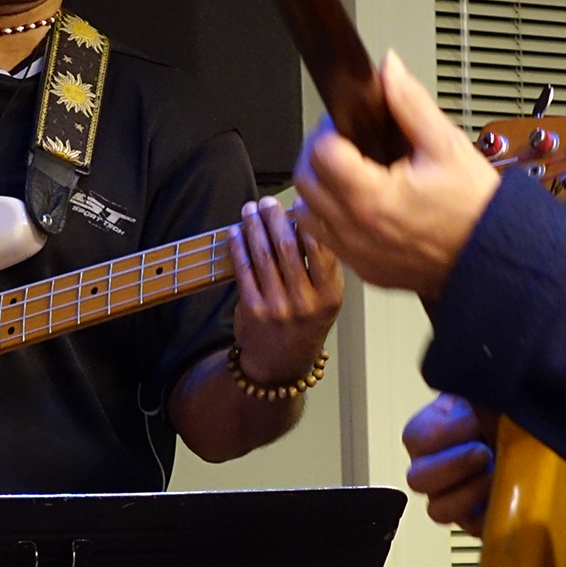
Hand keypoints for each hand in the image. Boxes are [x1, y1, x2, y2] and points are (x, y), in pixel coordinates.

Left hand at [228, 196, 343, 384]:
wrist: (281, 365)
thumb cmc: (306, 324)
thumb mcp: (329, 300)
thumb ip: (325, 266)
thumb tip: (309, 219)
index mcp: (330, 295)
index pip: (321, 248)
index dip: (307, 220)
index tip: (298, 201)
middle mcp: (306, 301)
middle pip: (288, 247)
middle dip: (275, 218)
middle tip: (267, 201)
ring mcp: (278, 306)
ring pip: (264, 255)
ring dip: (253, 227)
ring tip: (249, 210)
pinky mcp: (253, 310)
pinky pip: (244, 270)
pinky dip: (238, 247)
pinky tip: (235, 232)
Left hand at [293, 50, 499, 299]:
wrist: (491, 256)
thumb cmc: (474, 206)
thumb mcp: (446, 144)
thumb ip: (411, 103)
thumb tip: (388, 69)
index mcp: (373, 197)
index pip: (321, 153)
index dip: (330, 129)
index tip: (348, 124)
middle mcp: (356, 229)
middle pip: (305, 180)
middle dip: (318, 153)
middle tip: (345, 141)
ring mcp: (355, 252)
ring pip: (306, 212)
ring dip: (319, 187)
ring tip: (349, 173)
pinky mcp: (361, 267)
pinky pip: (325, 238)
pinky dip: (330, 217)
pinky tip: (357, 203)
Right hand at [403, 392, 496, 532]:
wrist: (536, 436)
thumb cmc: (507, 412)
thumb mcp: (488, 393)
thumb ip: (475, 389)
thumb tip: (475, 395)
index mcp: (430, 431)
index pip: (415, 438)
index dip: (443, 433)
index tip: (473, 422)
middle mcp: (434, 467)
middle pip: (418, 480)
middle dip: (454, 465)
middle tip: (483, 451)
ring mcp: (452, 497)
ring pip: (438, 510)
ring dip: (469, 492)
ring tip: (495, 473)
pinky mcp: (475, 519)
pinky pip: (471, 527)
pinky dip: (488, 512)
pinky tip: (504, 491)